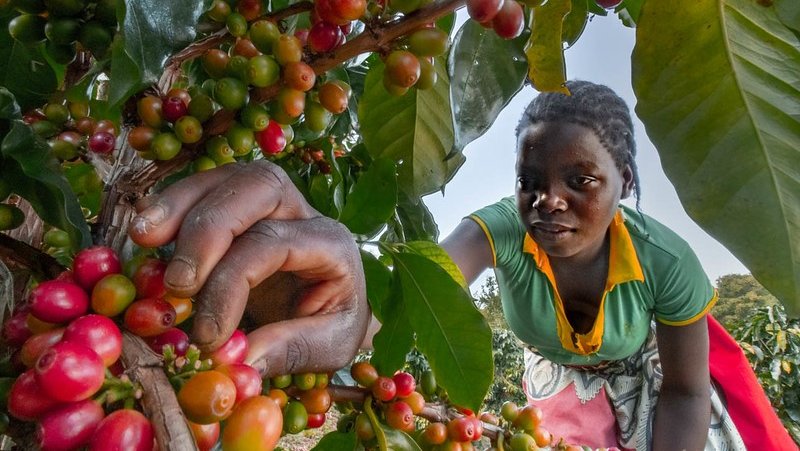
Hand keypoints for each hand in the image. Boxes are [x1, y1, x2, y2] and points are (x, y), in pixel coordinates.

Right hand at [128, 161, 369, 375]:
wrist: (340, 307)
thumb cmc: (335, 325)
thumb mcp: (331, 346)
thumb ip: (291, 350)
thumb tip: (239, 359)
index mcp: (332, 244)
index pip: (274, 245)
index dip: (231, 285)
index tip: (207, 335)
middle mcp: (303, 211)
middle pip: (258, 187)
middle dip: (208, 229)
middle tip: (178, 282)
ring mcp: (272, 200)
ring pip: (229, 177)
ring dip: (180, 203)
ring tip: (144, 236)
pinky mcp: (241, 205)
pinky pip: (207, 187)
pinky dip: (172, 203)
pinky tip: (146, 227)